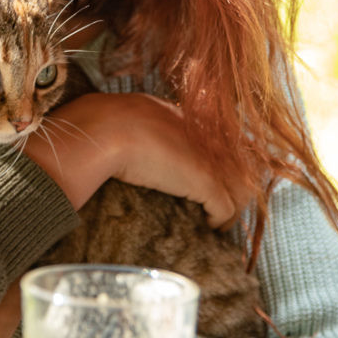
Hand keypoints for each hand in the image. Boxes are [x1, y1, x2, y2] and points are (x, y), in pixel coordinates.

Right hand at [25, 92, 248, 227]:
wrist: (103, 128)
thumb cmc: (100, 122)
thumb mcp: (121, 115)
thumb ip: (131, 122)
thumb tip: (114, 135)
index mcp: (179, 112)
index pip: (213, 135)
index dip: (214, 156)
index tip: (206, 172)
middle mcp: (200, 130)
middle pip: (234, 158)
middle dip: (231, 181)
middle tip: (221, 200)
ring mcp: (206, 154)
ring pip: (237, 184)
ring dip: (230, 204)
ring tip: (218, 218)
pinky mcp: (204, 180)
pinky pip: (225, 207)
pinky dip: (220, 220)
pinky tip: (210, 226)